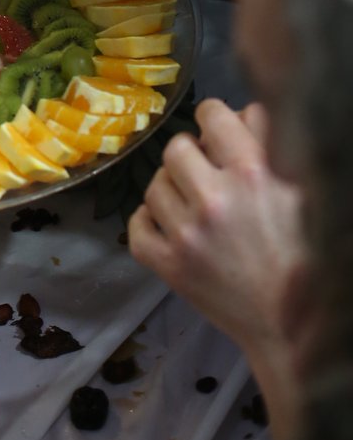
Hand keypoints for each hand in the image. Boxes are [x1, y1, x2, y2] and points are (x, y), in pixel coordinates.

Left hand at [128, 99, 304, 439]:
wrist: (293, 327)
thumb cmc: (304, 253)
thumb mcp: (298, 189)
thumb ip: (268, 143)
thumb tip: (240, 112)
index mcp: (253, 173)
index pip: (212, 114)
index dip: (215, 121)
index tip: (218, 135)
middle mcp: (214, 199)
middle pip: (176, 148)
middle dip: (191, 156)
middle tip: (207, 175)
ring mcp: (187, 234)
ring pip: (154, 185)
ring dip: (172, 190)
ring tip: (193, 206)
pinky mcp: (169, 266)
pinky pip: (136, 226)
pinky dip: (148, 223)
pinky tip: (169, 226)